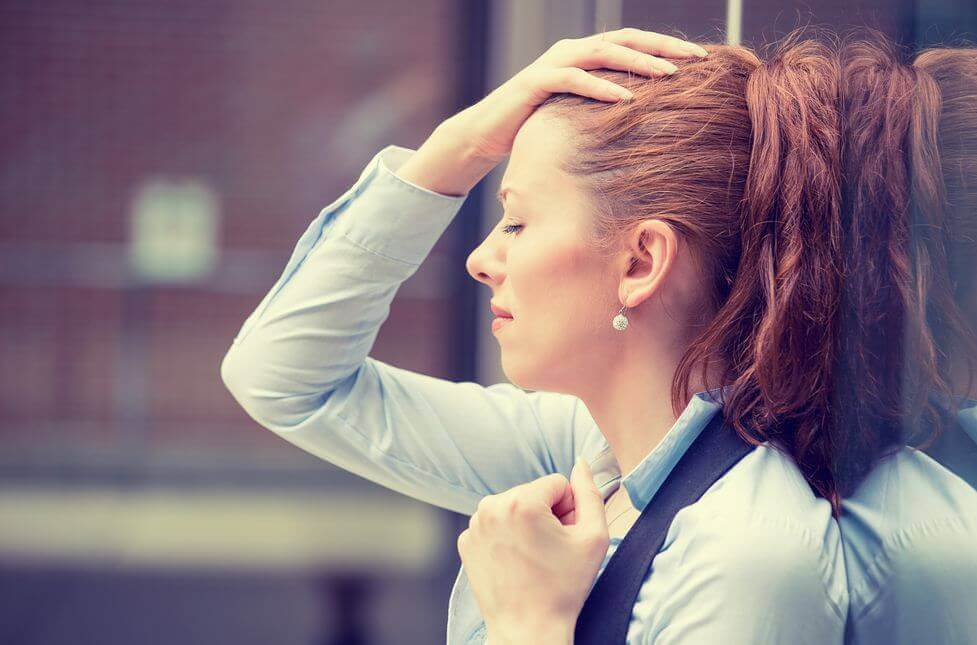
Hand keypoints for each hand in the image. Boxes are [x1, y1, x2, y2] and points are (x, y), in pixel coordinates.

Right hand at [396, 28, 707, 195]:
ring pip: (602, 53)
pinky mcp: (535, 82)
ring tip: (668, 75)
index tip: (701, 61)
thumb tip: (645, 120)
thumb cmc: (534, 126)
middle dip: (662, 48)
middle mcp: (571, 51)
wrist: (485, 133)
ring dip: (637, 62)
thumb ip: (604, 106)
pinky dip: (600, 87)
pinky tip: (624, 100)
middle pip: (624, 39)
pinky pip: (573, 79)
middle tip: (696, 61)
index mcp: (583, 55)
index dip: (665, 48)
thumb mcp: (577, 113)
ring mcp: (552, 64)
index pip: (632, 42)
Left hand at [457, 457, 609, 644]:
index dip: (570, 509)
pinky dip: (507, 537)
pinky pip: (495, 524)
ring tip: (534, 557)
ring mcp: (474, 525)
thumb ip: (591, 493)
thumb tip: (582, 463)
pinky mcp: (466, 541)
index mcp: (520, 501)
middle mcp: (490, 507)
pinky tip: (516, 562)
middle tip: (552, 550)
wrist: (528, 630)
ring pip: (514, 507)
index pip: (557, 483)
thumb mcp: (593, 538)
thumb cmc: (563, 588)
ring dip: (527, 524)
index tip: (566, 536)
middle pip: (533, 493)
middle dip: (547, 515)